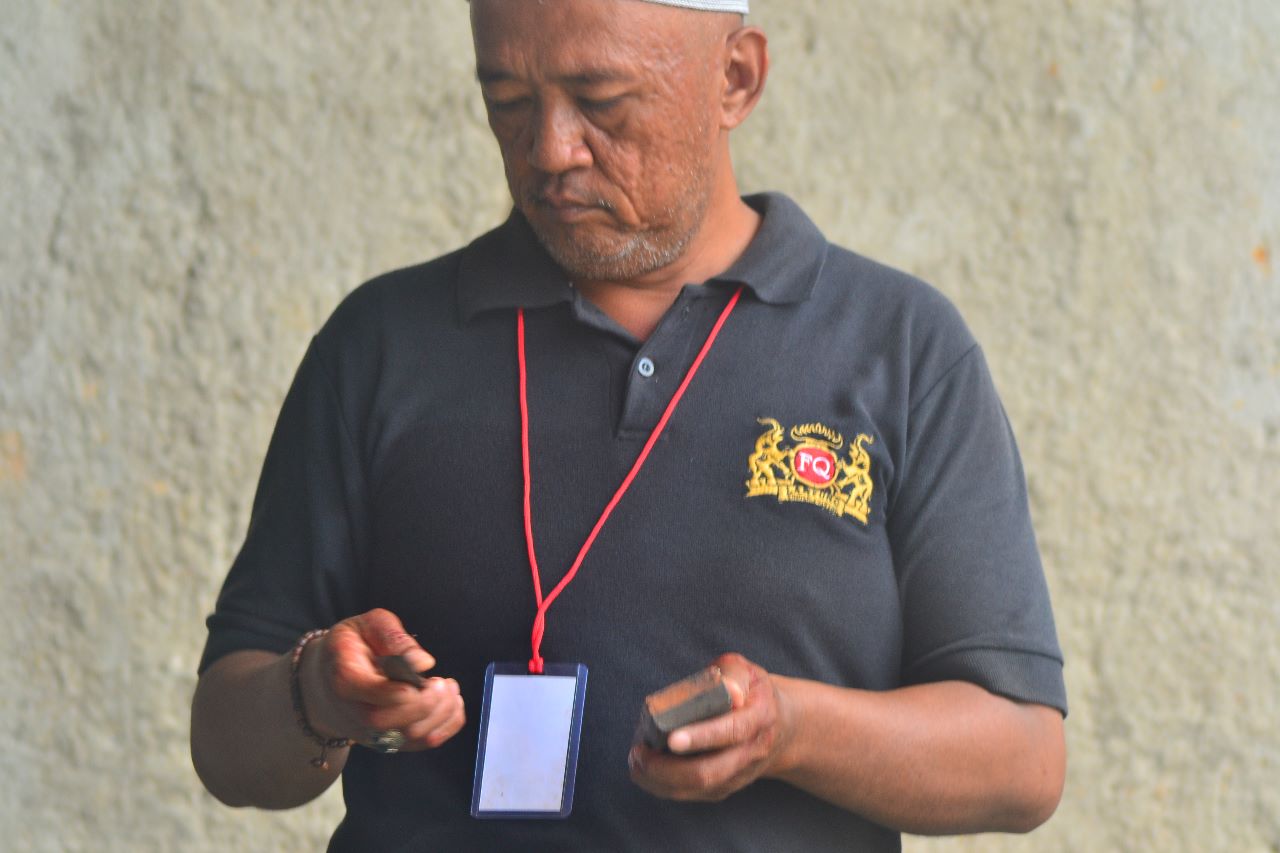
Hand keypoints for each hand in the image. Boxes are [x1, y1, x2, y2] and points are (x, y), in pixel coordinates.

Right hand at [299, 608, 465, 751]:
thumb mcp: (367, 625)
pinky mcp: (390, 740)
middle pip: (389, 722)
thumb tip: (424, 662)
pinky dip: (447, 725)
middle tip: (441, 681)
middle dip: (425, 703)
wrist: (327, 680)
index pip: (369, 697)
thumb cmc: (352, 646)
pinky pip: (421, 744)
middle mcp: (354, 712)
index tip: (425, 678)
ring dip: (441, 713)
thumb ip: (393, 637)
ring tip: (448, 687)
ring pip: (408, 737)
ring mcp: (371, 732)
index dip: (400, 692)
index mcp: (344, 680)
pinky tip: (451, 702)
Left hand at [628, 653, 795, 801]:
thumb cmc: (752, 692)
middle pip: (709, 772)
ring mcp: (738, 774)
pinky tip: (645, 770)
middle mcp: (751, 752)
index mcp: (759, 717)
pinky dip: (663, 786)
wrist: (782, 727)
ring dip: (660, 780)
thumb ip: (731, 673)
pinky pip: (692, 794)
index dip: (702, 737)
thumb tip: (725, 688)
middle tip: (638, 753)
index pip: (732, 731)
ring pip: (697, 789)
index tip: (672, 739)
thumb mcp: (746, 671)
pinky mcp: (725, 787)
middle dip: (667, 769)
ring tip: (636, 761)